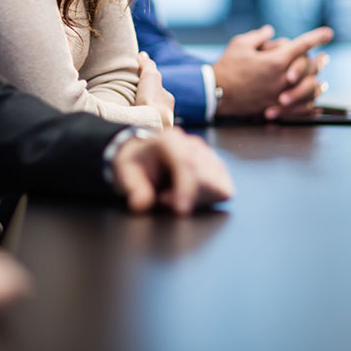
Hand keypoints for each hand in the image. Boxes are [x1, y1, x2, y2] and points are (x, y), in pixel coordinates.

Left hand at [112, 126, 234, 213]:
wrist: (144, 155)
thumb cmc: (137, 163)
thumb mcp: (126, 173)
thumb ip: (134, 188)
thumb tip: (141, 203)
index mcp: (169, 140)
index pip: (186, 162)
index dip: (186, 188)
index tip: (181, 210)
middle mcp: (192, 143)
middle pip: (205, 175)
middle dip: (188, 196)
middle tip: (164, 198)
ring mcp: (207, 154)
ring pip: (218, 182)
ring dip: (199, 198)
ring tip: (175, 194)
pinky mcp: (217, 166)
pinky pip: (224, 188)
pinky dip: (209, 198)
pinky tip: (190, 195)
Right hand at [135, 51, 174, 127]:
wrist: (150, 123)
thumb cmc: (152, 99)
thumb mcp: (150, 76)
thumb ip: (147, 65)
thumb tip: (143, 54)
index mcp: (168, 99)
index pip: (158, 90)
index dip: (149, 86)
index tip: (139, 85)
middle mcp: (166, 112)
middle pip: (154, 103)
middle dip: (145, 101)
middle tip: (132, 99)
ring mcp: (159, 124)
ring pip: (149, 115)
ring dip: (141, 113)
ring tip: (128, 111)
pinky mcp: (149, 133)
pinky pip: (143, 125)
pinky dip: (137, 122)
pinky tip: (128, 122)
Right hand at [213, 25, 332, 118]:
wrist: (215, 92)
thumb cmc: (227, 67)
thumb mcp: (240, 44)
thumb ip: (259, 36)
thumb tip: (269, 31)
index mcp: (275, 61)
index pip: (302, 46)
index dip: (317, 37)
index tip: (328, 33)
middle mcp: (282, 79)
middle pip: (310, 67)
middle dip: (319, 60)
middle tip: (325, 56)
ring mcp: (280, 95)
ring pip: (310, 89)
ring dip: (317, 82)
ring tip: (322, 80)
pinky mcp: (275, 107)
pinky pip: (300, 109)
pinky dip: (310, 106)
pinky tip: (314, 104)